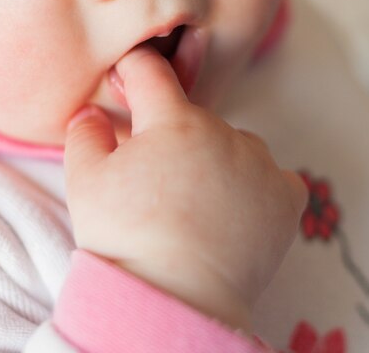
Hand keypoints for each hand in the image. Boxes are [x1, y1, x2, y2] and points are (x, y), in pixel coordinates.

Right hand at [64, 45, 307, 332]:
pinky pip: (268, 173)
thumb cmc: (123, 235)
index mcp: (173, 120)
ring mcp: (259, 164)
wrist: (173, 299)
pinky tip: (231, 206)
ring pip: (229, 142)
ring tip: (191, 198)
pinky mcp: (284, 198)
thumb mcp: (84, 179)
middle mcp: (223, 132)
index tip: (126, 80)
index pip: (151, 72)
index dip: (133, 70)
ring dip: (210, 156)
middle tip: (150, 173)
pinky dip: (250, 182)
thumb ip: (85, 132)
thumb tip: (92, 112)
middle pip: (189, 116)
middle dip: (167, 133)